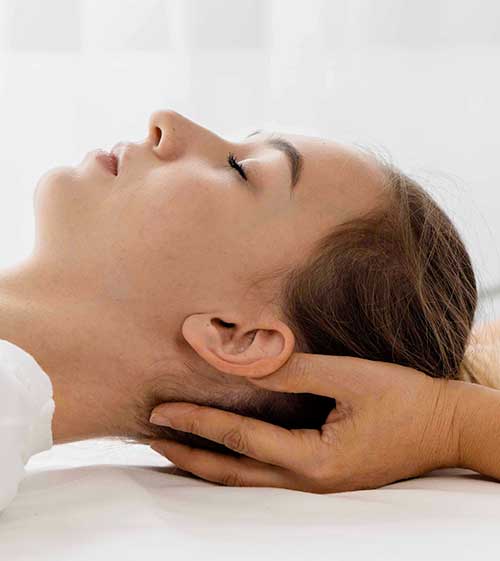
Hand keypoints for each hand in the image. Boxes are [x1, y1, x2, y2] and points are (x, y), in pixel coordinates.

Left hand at [148, 353, 462, 492]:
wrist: (447, 427)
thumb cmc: (405, 400)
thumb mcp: (350, 377)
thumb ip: (295, 371)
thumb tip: (246, 364)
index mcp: (314, 460)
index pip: (239, 439)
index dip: (197, 421)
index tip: (161, 410)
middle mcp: (308, 481)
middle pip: (232, 474)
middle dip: (188, 456)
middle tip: (151, 438)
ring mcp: (315, 483)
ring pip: (246, 480)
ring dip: (207, 463)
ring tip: (174, 447)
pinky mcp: (322, 475)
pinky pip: (266, 474)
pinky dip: (235, 462)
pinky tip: (224, 448)